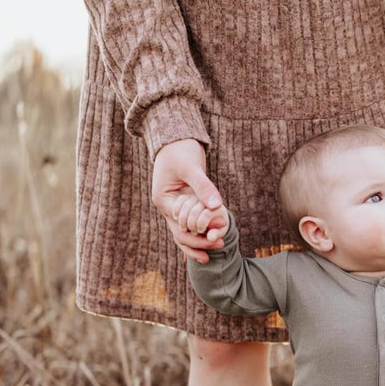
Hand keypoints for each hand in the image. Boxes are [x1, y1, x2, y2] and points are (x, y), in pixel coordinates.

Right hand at [151, 138, 228, 262]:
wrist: (176, 139)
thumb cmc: (180, 149)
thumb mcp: (191, 168)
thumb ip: (203, 187)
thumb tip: (217, 207)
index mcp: (164, 201)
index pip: (180, 225)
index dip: (199, 232)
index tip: (219, 233)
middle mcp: (168, 208)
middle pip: (181, 234)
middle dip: (200, 242)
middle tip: (220, 245)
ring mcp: (176, 207)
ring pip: (186, 232)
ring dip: (200, 241)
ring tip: (218, 246)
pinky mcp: (186, 204)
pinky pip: (192, 223)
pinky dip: (201, 232)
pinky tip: (212, 242)